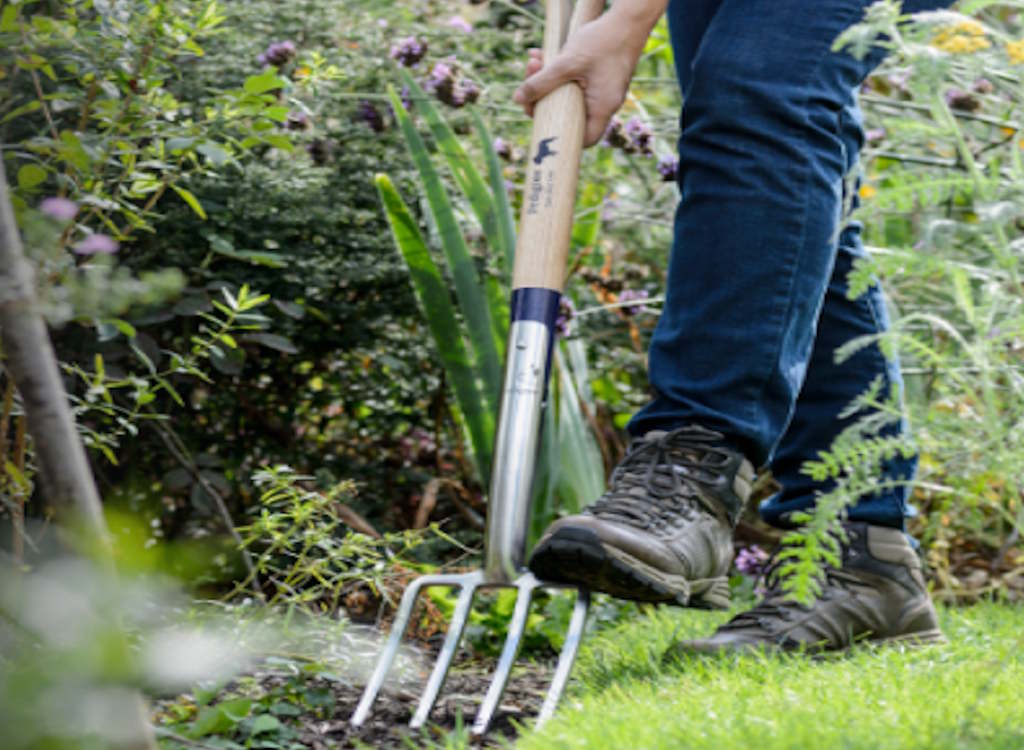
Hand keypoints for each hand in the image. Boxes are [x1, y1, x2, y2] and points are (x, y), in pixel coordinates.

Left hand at [513, 6, 657, 146]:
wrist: (629, 18)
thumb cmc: (604, 40)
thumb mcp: (567, 62)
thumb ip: (542, 82)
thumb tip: (518, 99)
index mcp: (603, 107)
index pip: (585, 139)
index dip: (562, 136)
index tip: (540, 120)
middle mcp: (606, 103)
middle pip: (570, 114)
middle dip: (545, 98)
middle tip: (529, 81)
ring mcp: (604, 90)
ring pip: (569, 95)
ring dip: (548, 81)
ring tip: (534, 61)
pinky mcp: (601, 77)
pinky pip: (575, 82)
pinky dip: (559, 72)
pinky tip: (542, 56)